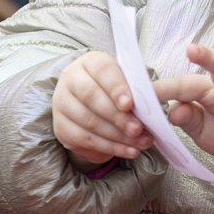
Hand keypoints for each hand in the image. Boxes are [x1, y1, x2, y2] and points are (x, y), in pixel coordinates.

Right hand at [52, 51, 152, 169]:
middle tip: (138, 130)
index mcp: (90, 62)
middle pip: (92, 97)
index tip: (129, 104)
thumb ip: (139, 90)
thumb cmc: (117, 88)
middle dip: (117, 117)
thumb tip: (153, 102)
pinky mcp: (60, 126)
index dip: (116, 88)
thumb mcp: (129, 82)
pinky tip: (128, 151)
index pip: (102, 71)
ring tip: (139, 144)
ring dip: (116, 136)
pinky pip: (83, 139)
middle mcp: (71, 79)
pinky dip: (108, 148)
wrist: (94, 102)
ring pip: (88, 121)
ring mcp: (61, 103)